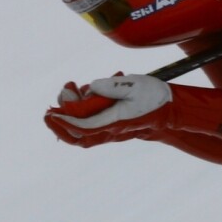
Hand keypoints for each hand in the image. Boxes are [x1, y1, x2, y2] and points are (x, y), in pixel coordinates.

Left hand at [44, 74, 173, 146]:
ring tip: (70, 88)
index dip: (65, 120)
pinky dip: (79, 112)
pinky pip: (88, 124)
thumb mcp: (134, 85)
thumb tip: (89, 88)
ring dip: (70, 113)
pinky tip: (81, 93)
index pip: (84, 126)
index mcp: (115, 121)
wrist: (169, 109)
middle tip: (52, 108)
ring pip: (82, 130)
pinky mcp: (111, 122)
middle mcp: (110, 128)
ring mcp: (110, 128)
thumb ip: (111, 86)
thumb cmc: (154, 96)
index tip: (52, 113)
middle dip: (60, 124)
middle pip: (78, 136)